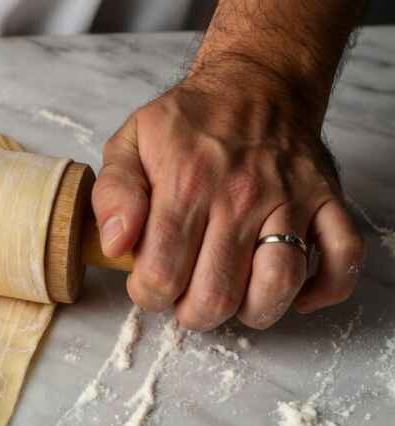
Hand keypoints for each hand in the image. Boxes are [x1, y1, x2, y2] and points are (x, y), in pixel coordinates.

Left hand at [92, 64, 364, 329]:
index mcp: (186, 185)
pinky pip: (343, 260)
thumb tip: (114, 246)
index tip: (147, 283)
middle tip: (185, 297)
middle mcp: (241, 196)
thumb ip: (112, 195)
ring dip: (250, 311)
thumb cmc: (188, 121)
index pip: (163, 274)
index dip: (148, 295)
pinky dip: (323, 290)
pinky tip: (292, 294)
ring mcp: (290, 201)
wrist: (257, 82)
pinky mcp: (326, 202)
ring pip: (277, 286)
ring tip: (230, 298)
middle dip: (192, 313)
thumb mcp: (130, 143)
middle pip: (218, 295)